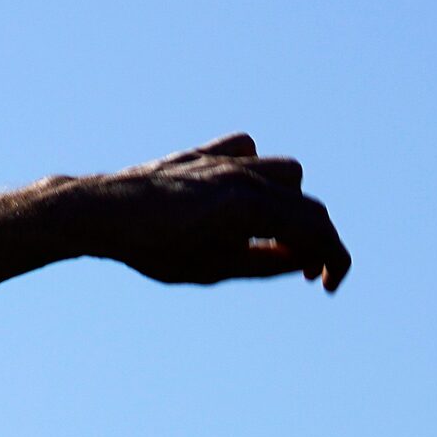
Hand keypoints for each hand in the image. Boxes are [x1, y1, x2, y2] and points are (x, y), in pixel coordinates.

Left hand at [69, 134, 350, 291]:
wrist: (101, 212)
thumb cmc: (152, 248)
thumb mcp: (214, 269)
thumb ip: (265, 264)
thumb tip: (305, 259)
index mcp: (250, 206)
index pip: (317, 228)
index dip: (334, 259)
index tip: (327, 285)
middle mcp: (244, 175)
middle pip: (308, 204)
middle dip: (316, 240)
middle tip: (305, 273)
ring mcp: (224, 159)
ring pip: (287, 173)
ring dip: (292, 206)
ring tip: (275, 237)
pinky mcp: (204, 152)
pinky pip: (248, 151)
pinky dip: (256, 173)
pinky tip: (240, 199)